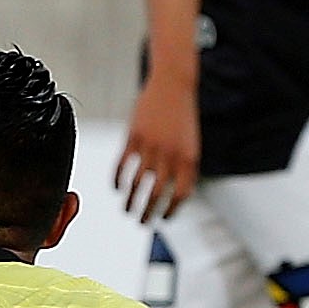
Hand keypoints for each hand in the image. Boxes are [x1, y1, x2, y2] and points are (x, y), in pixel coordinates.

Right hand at [117, 74, 200, 223]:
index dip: (172, 210)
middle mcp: (170, 155)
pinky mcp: (134, 137)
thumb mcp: (190, 143)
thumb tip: (173, 194)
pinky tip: (117, 188)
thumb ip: (184, 167)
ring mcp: (151, 146)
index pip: (181, 195)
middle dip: (148, 213)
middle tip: (142, 222)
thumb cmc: (182, 116)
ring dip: (131, 201)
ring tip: (128, 209)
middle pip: (157, 194)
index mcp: (188, 159)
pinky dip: (118, 180)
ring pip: (137, 183)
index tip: (164, 219)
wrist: (174, 85)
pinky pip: (123, 165)